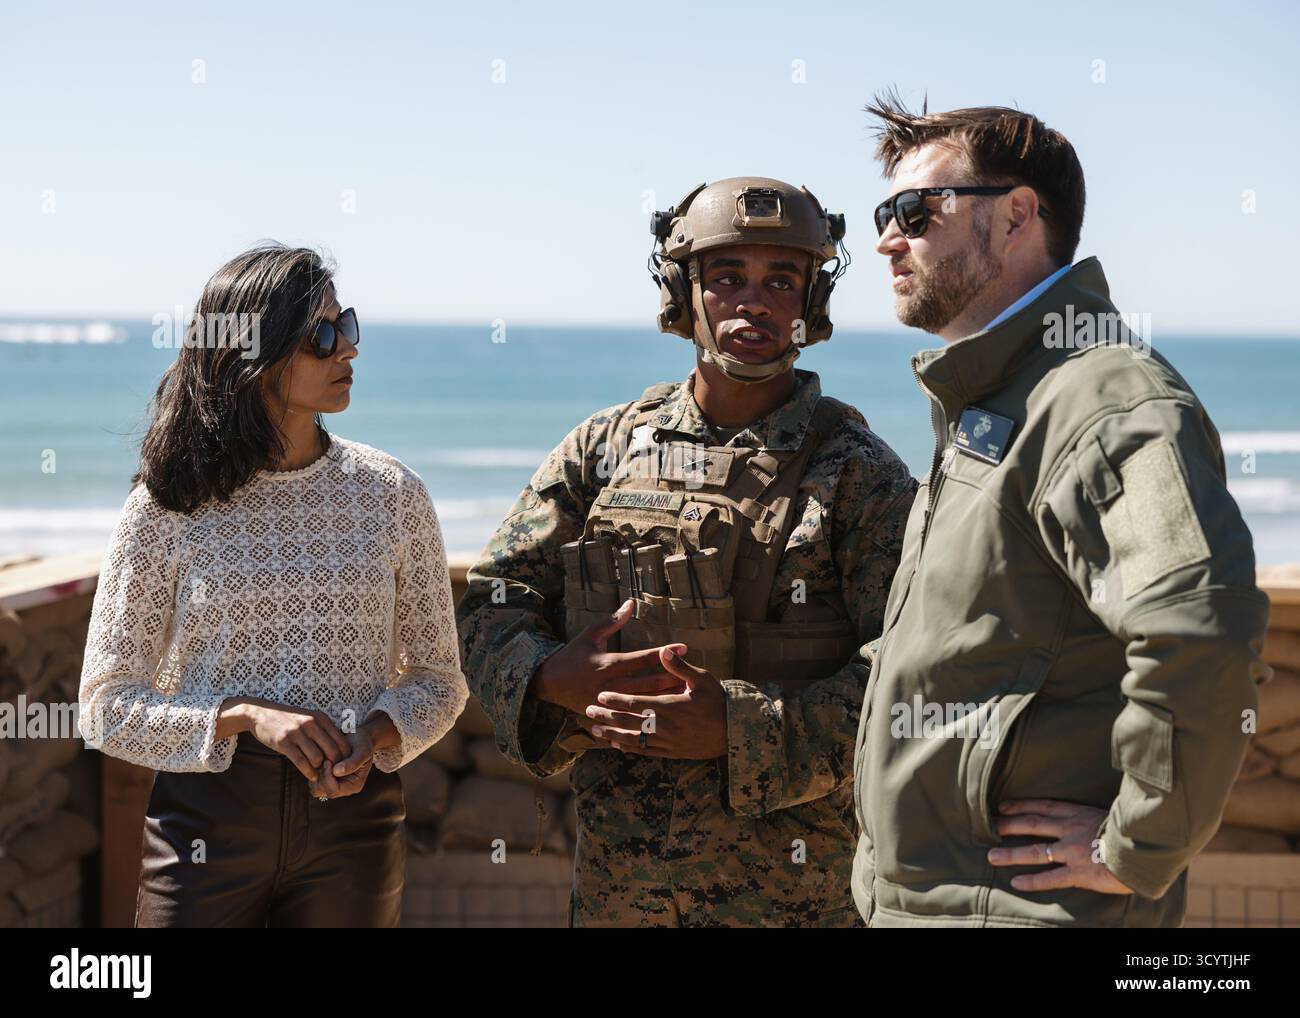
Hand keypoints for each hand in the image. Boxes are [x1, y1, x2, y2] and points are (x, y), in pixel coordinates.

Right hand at [245, 702, 349, 784]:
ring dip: (319, 769)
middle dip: (333, 766)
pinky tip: (311, 777)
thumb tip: (339, 750)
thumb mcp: (309, 718)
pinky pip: (301, 761)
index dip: (344, 758)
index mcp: (321, 718)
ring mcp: (297, 732)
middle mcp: (311, 724)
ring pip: (317, 758)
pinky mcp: (283, 742)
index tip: (341, 766)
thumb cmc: (288, 720)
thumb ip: (323, 731)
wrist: (260, 713)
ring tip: (319, 774)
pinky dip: (308, 772)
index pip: (341, 742)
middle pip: (332, 751)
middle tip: (331, 774)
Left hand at [312, 729, 375, 799]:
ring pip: (315, 787)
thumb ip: (352, 763)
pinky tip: (318, 759)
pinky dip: (313, 770)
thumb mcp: (362, 751)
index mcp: (354, 786)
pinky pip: (313, 779)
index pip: (334, 790)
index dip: (328, 777)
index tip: (328, 761)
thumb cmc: (362, 742)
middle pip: (322, 791)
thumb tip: (336, 772)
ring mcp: (333, 783)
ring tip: (322, 759)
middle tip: (324, 760)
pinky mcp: (325, 777)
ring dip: (315, 773)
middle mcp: (342, 788)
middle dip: (320, 776)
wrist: (357, 735)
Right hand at [532, 600, 688, 718]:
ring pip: (644, 700)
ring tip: (686, 695)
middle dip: (673, 679)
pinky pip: (631, 716)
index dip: (665, 653)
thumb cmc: (573, 654)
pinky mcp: (607, 713)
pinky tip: (664, 715)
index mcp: (611, 662)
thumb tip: (630, 603)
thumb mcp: (591, 634)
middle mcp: (613, 682)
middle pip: (649, 682)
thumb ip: (613, 621)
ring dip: (665, 698)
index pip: (644, 657)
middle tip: (695, 677)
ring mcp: (611, 700)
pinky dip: (648, 714)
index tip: (685, 647)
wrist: (550, 682)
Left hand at [584, 646, 726, 759]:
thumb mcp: (703, 679)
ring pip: (633, 740)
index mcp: (670, 706)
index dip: (617, 699)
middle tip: (587, 712)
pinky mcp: (672, 753)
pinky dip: (630, 748)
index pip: (636, 702)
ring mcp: (667, 742)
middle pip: (629, 722)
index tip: (600, 695)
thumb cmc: (719, 702)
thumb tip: (664, 650)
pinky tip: (617, 745)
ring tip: (594, 731)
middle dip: (607, 717)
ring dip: (612, 734)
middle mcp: (665, 726)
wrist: (735, 732)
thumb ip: (680, 667)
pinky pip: (646, 752)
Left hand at [988, 799, 1134, 894]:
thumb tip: (1088, 817)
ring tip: (992, 856)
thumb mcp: (1111, 814)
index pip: (1043, 807)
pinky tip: (1016, 883)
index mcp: (1078, 814)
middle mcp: (1071, 830)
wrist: (1147, 848)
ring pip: (1035, 852)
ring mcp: (1073, 852)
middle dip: (1009, 825)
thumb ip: (1094, 816)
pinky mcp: (1079, 873)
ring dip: (1011, 854)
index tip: (1003, 806)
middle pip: (1032, 825)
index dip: (1021, 806)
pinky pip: (1050, 878)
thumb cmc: (1134, 831)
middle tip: (990, 826)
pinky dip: (1032, 881)